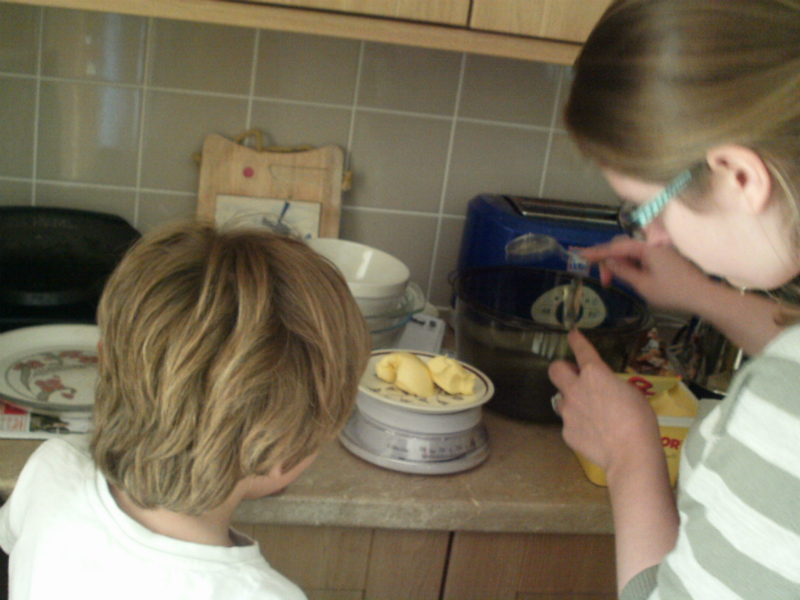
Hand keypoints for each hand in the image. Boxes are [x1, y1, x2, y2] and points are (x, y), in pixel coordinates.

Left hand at [548, 330, 659, 474]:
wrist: (630, 453)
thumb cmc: (639, 420)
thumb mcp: (631, 392)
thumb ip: (611, 384)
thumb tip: (604, 387)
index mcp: (595, 374)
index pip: (581, 350)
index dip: (576, 340)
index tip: (572, 335)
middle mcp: (576, 389)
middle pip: (555, 370)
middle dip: (562, 369)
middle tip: (574, 376)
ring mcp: (568, 411)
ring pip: (560, 399)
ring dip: (571, 400)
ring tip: (589, 412)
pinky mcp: (566, 431)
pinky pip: (569, 423)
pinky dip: (578, 425)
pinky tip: (593, 434)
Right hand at [580, 237, 710, 313]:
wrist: (703, 297)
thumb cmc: (673, 293)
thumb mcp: (643, 285)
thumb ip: (623, 271)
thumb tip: (608, 262)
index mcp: (646, 248)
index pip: (615, 247)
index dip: (596, 252)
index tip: (580, 255)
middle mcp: (652, 244)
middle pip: (622, 245)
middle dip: (608, 260)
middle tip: (603, 281)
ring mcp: (659, 250)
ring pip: (631, 251)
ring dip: (619, 263)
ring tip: (612, 280)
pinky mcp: (664, 257)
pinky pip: (641, 255)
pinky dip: (630, 264)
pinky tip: (628, 276)